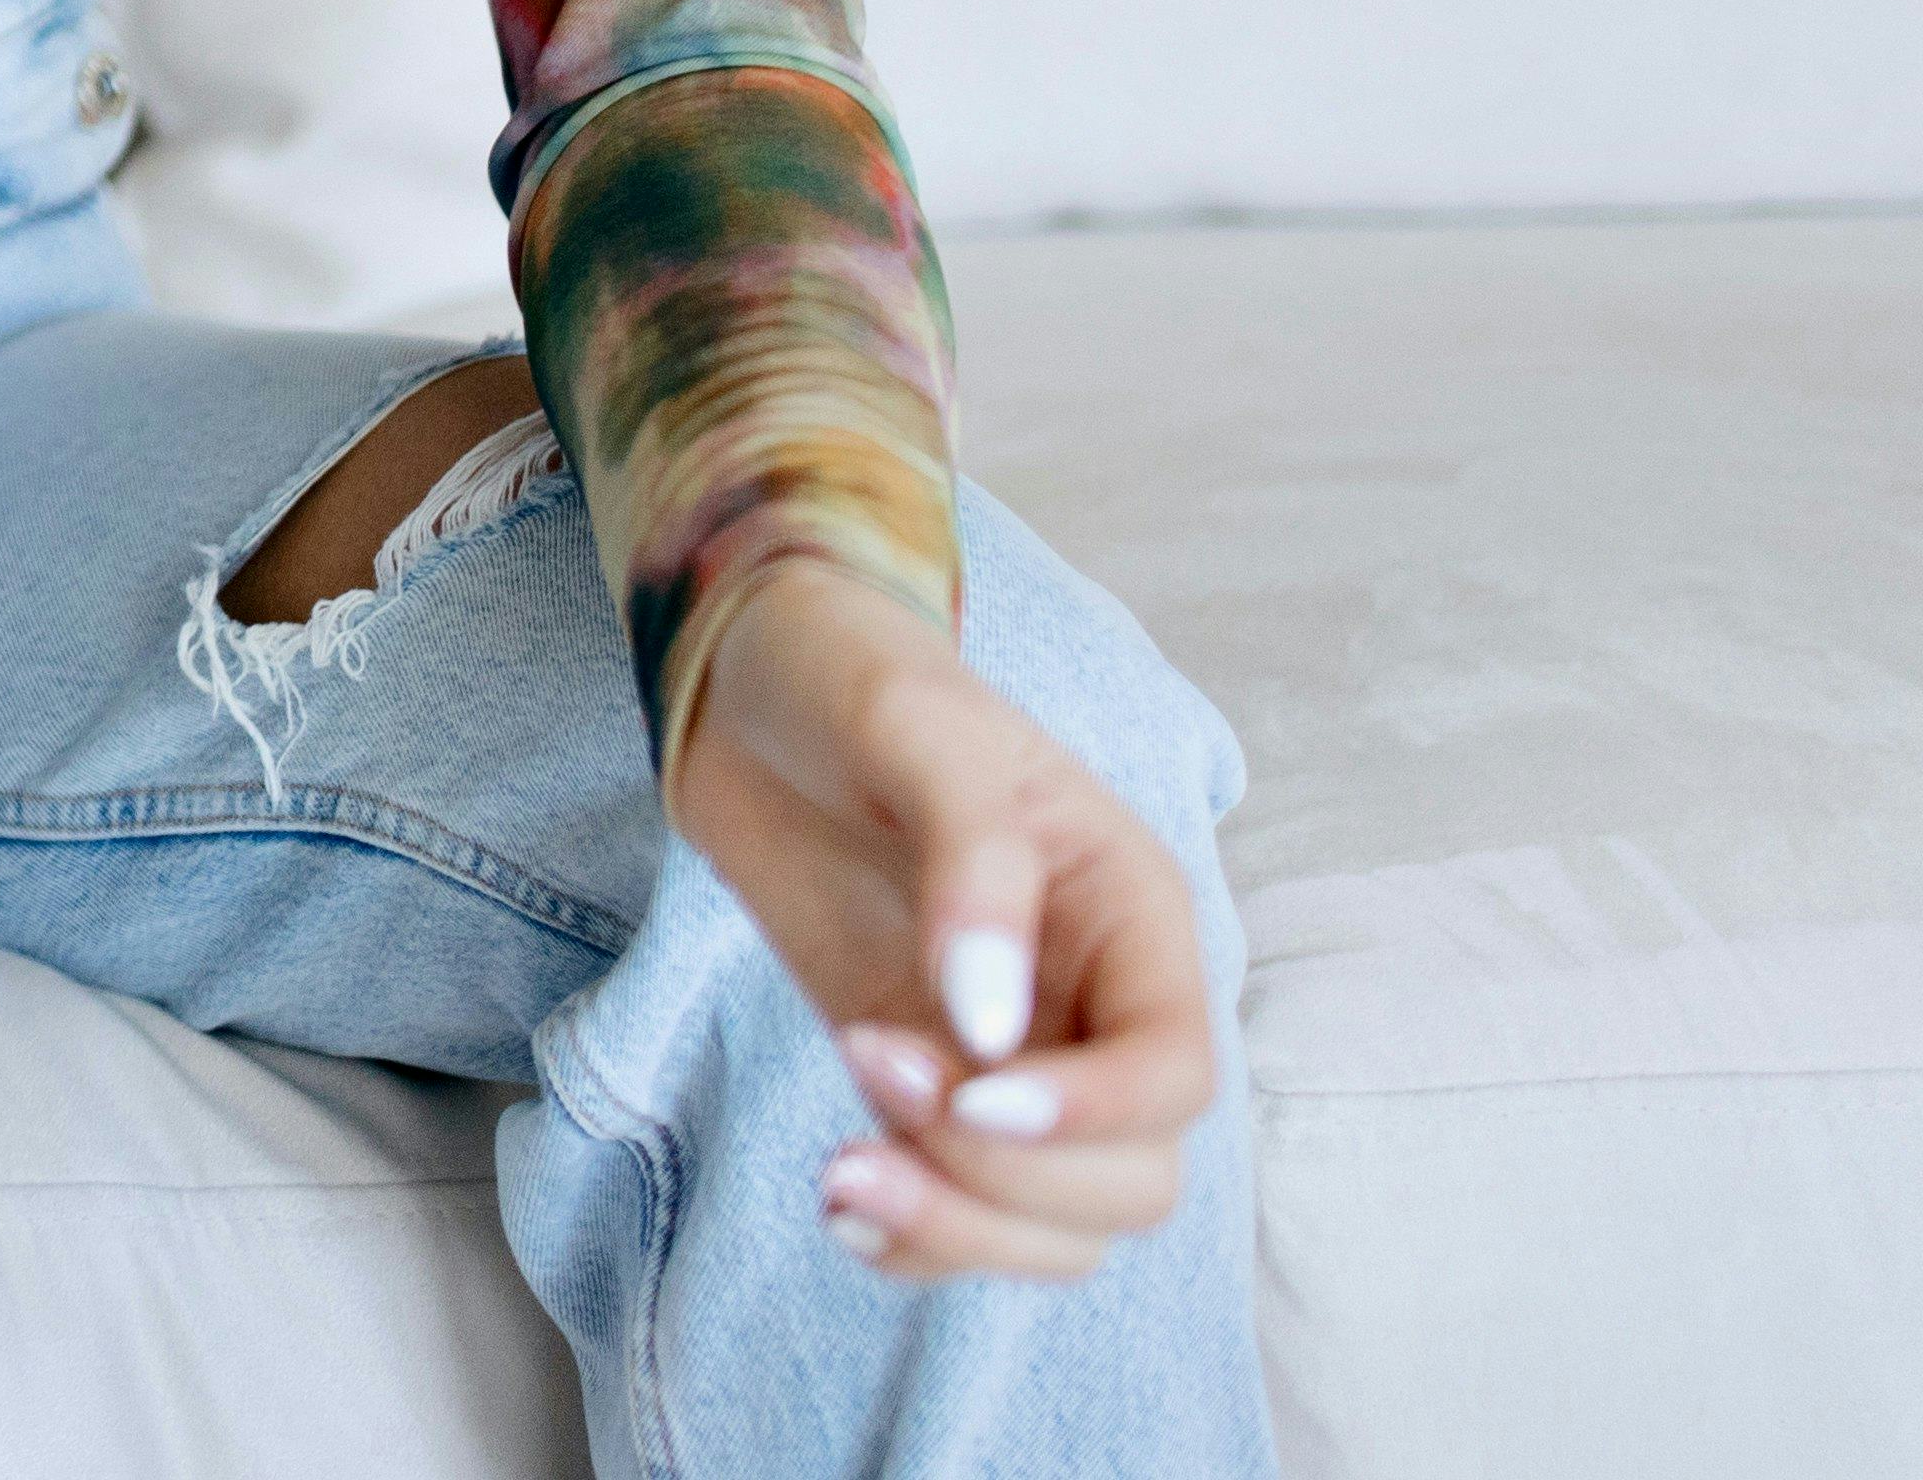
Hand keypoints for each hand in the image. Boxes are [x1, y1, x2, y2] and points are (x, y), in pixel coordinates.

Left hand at [669, 559, 1224, 1283]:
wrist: (746, 686)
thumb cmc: (852, 680)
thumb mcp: (917, 729)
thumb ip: (975, 864)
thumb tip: (992, 1023)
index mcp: (1131, 917)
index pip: (1176, 1074)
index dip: (1095, 1113)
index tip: (972, 1090)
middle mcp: (1094, 1008)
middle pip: (1132, 1180)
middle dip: (1011, 1176)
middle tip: (871, 1066)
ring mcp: (1014, 1061)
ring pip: (1059, 1227)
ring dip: (961, 1228)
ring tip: (838, 1174)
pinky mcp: (926, 1085)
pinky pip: (966, 1216)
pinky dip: (916, 1242)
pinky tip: (839, 1202)